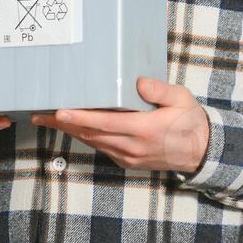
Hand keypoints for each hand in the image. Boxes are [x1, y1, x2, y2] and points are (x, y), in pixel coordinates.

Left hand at [30, 78, 210, 173]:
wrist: (201, 152)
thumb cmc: (191, 122)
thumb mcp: (182, 100)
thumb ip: (160, 91)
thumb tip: (139, 82)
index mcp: (145, 130)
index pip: (106, 123)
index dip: (81, 117)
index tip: (60, 111)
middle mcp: (133, 146)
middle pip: (91, 134)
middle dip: (65, 124)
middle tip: (41, 114)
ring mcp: (128, 156)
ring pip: (93, 142)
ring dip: (70, 130)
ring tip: (49, 119)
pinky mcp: (127, 160)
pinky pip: (101, 147)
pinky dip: (85, 136)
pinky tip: (74, 127)